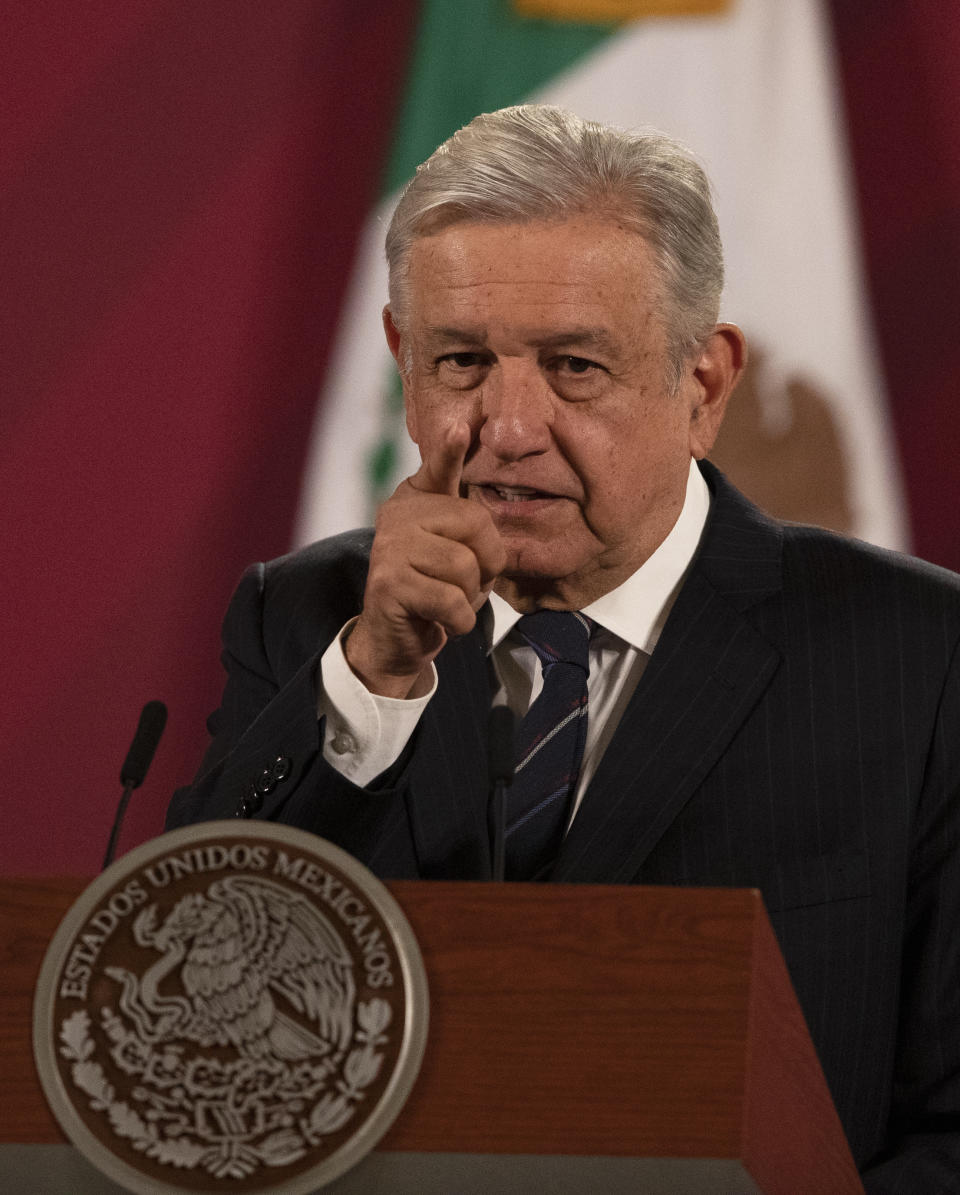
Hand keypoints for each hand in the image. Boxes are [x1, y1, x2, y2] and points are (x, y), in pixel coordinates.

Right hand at [345, 421, 505, 697]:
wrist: (396, 638)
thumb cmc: (435, 588)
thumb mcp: (455, 548)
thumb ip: (468, 520)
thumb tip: (464, 454)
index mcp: (417, 500)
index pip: (439, 469)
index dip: (449, 450)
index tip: (459, 427)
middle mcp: (398, 514)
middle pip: (476, 525)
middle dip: (486, 565)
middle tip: (465, 582)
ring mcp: (390, 547)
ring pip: (465, 568)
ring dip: (470, 597)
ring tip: (447, 601)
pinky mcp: (388, 583)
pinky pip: (451, 601)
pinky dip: (458, 620)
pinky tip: (440, 620)